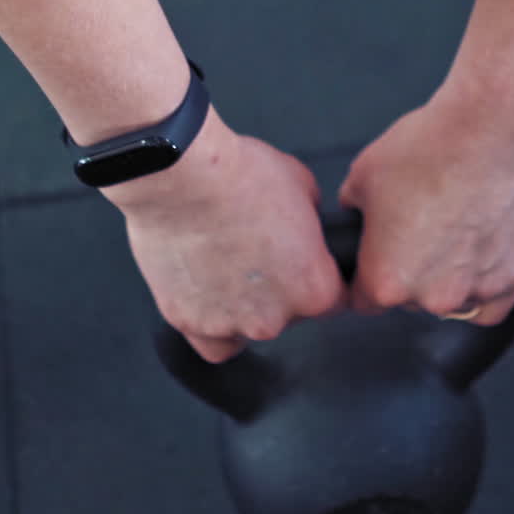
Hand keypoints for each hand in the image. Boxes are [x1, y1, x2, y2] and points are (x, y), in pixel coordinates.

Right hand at [113, 107, 346, 362]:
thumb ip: (312, 222)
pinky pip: (210, 339)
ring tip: (229, 264)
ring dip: (245, 305)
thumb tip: (306, 229)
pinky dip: (211, 323)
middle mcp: (275, 318)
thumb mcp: (303, 185)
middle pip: (290, 314)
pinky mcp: (187, 321)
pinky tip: (209, 295)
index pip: (334, 299)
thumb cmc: (240, 174)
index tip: (305, 260)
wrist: (179, 174)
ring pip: (250, 327)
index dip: (320, 275)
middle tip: (260, 250)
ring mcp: (229, 324)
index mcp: (314, 288)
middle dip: (281, 287)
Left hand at [338, 89, 513, 325]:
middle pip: (411, 300)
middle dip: (411, 272)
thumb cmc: (430, 147)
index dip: (366, 275)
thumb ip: (353, 209)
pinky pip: (495, 301)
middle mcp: (431, 296)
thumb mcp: (362, 174)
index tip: (377, 257)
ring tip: (455, 230)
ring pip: (453, 301)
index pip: (363, 299)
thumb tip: (356, 214)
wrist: (490, 128)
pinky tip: (481, 254)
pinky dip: (487, 283)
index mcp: (386, 279)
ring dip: (450, 277)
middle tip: (422, 227)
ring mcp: (477, 290)